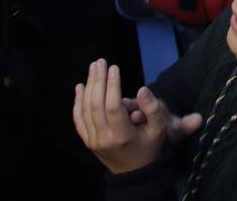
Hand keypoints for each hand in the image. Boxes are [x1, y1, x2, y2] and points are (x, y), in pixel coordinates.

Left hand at [72, 60, 201, 174]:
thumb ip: (153, 110)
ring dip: (88, 87)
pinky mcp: (87, 140)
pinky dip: (77, 102)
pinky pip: (78, 120)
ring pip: (85, 110)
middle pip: (96, 105)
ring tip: (94, 68)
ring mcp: (92, 140)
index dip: (112, 86)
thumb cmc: (149, 149)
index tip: (115, 68)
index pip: (112, 107)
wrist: (133, 173)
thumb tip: (142, 89)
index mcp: (122, 136)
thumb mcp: (159, 131)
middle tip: (101, 62)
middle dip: (98, 80)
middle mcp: (103, 138)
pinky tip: (80, 87)